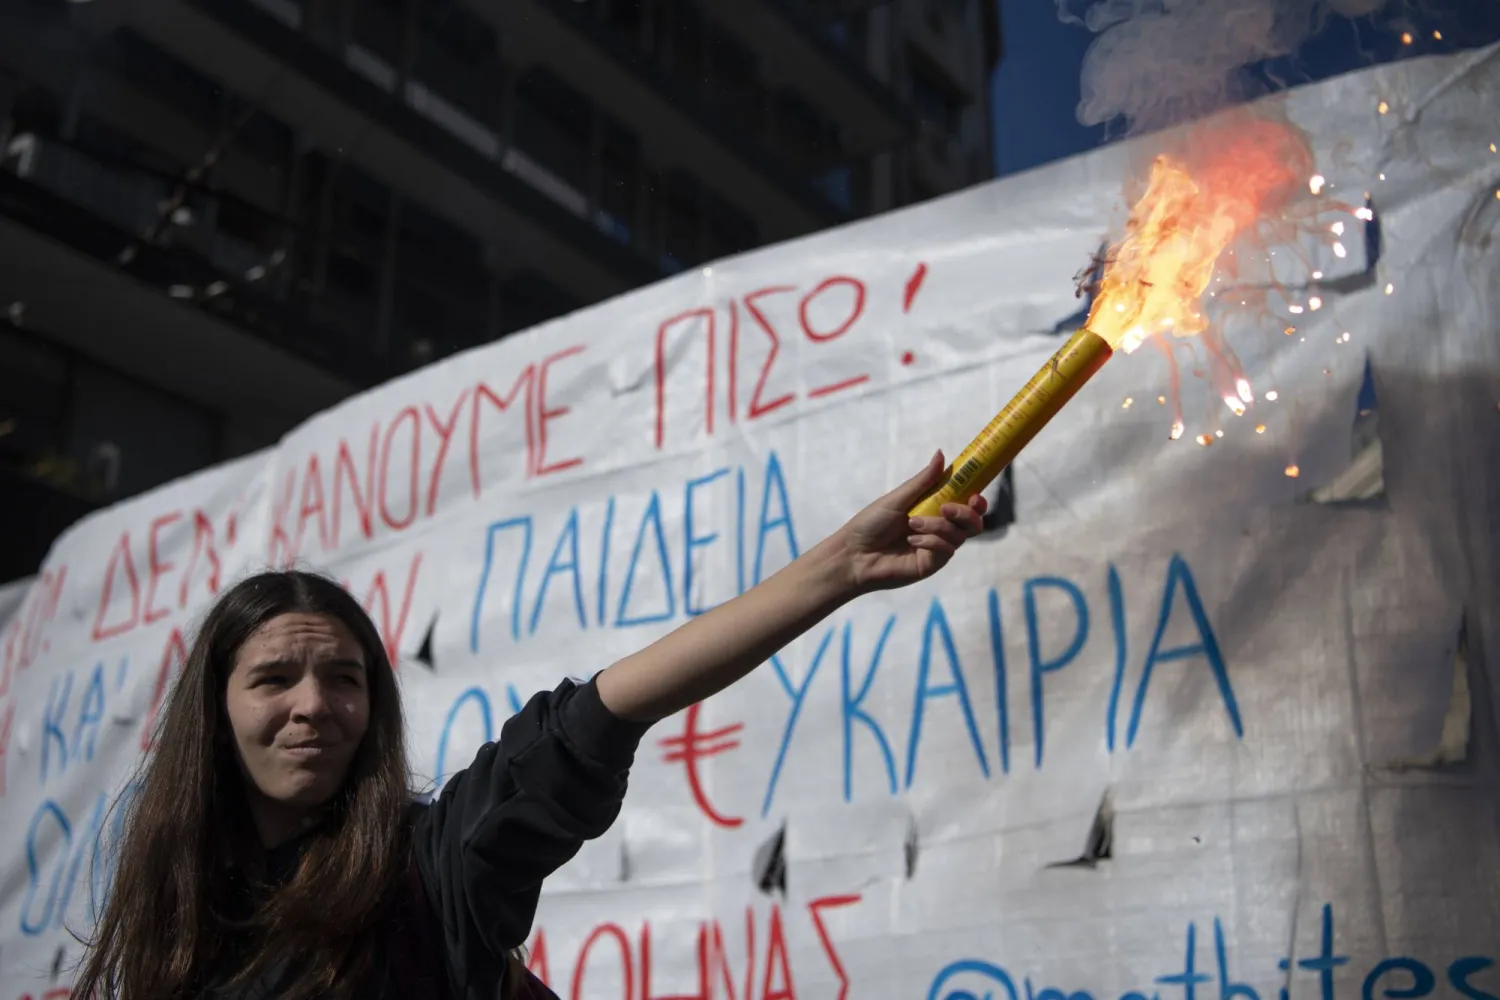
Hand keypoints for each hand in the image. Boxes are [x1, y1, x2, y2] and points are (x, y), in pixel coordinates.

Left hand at [835, 450, 986, 592]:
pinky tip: (911, 541)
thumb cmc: (871, 524)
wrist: (854, 553)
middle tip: (946, 508)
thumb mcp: (898, 498)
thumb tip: (941, 454)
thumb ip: (923, 480)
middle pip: (973, 522)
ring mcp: (937, 548)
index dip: (976, 499)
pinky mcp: (932, 564)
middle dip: (966, 513)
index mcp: (933, 510)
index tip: (976, 494)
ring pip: (960, 535)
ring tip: (912, 525)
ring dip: (937, 526)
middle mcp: (939, 529)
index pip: (965, 504)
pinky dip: (930, 541)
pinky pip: (946, 550)